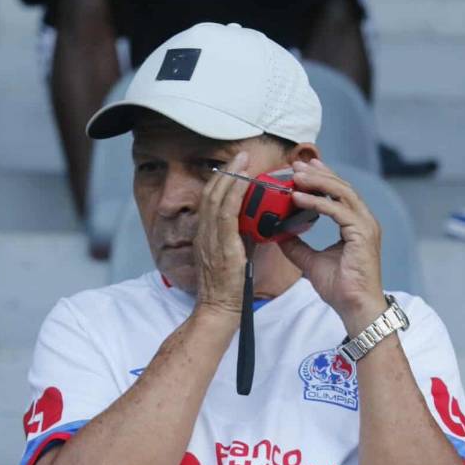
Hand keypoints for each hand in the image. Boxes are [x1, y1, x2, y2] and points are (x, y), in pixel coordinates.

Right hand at [192, 151, 250, 319]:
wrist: (218, 309)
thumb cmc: (228, 288)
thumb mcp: (235, 256)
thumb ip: (244, 237)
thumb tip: (260, 222)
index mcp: (206, 235)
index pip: (211, 200)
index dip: (222, 180)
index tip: (235, 166)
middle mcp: (204, 233)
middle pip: (211, 193)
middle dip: (226, 171)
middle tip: (241, 155)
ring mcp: (210, 238)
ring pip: (216, 198)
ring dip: (230, 176)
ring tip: (242, 160)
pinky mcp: (220, 245)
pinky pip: (225, 213)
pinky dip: (233, 194)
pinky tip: (243, 183)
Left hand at [277, 159, 386, 333]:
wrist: (355, 308)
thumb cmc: (341, 288)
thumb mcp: (311, 262)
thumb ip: (297, 246)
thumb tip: (279, 234)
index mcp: (355, 224)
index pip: (339, 193)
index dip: (322, 178)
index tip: (303, 169)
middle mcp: (363, 221)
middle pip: (341, 186)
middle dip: (318, 173)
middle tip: (296, 165)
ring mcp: (365, 226)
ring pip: (341, 192)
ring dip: (317, 181)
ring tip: (296, 176)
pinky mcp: (362, 234)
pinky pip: (337, 210)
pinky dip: (316, 202)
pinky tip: (298, 198)